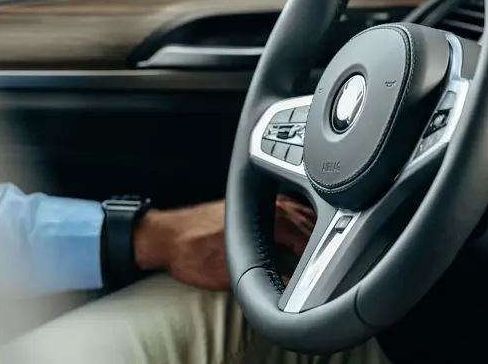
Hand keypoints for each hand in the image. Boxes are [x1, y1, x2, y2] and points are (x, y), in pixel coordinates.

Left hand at [133, 195, 314, 290]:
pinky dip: (297, 220)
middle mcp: (269, 205)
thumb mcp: (231, 277)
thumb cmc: (192, 253)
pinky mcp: (252, 203)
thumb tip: (288, 287)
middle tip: (321, 261)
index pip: (309, 236)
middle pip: (309, 221)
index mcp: (270, 219)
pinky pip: (287, 208)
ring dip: (309, 228)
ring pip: (300, 212)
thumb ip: (265, 280)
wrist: (166, 237)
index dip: (318, 255)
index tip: (321, 267)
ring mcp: (262, 201)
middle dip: (318, 241)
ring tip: (313, 248)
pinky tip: (295, 232)